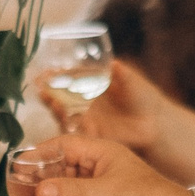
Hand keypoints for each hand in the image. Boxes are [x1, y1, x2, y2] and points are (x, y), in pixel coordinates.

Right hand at [28, 135, 192, 195]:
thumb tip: (39, 191)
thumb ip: (73, 193)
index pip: (60, 147)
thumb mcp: (109, 194)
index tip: (17, 169)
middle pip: (54, 172)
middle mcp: (93, 170)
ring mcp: (92, 193)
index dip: (37, 156)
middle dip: (36, 186)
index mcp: (99, 152)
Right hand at [42, 56, 164, 146]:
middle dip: (49, 90)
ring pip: (64, 112)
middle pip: (61, 95)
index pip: (69, 78)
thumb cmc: (143, 98)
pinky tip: (63, 116)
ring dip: (54, 105)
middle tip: (40, 84)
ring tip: (48, 97)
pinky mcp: (91, 132)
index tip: (46, 72)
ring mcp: (87, 117)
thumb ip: (124, 74)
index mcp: (92, 85)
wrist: (154, 122)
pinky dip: (67, 122)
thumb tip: (114, 63)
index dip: (56, 76)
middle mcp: (85, 101)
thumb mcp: (133, 82)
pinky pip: (75, 128)